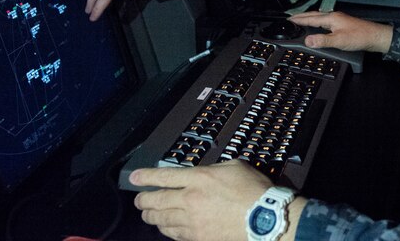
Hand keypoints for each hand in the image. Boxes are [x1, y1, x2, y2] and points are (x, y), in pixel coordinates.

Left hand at [131, 161, 305, 240]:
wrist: (264, 218)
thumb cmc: (253, 190)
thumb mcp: (233, 166)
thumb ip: (213, 168)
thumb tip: (202, 174)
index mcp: (199, 178)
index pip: (164, 176)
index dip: (146, 177)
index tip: (134, 178)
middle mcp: (191, 199)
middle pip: (157, 201)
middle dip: (144, 200)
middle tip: (139, 200)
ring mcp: (193, 221)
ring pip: (161, 220)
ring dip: (152, 216)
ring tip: (148, 213)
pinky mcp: (198, 237)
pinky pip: (174, 234)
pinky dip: (166, 230)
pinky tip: (165, 227)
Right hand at [288, 11, 392, 53]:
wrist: (375, 37)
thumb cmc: (360, 37)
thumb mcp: (339, 41)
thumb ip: (322, 41)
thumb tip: (307, 40)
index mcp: (331, 18)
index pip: (310, 18)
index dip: (299, 19)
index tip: (289, 20)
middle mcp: (334, 16)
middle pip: (314, 15)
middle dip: (302, 16)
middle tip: (291, 19)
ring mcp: (339, 19)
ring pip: (320, 17)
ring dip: (309, 18)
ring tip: (302, 21)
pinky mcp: (343, 24)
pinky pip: (325, 21)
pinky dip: (317, 22)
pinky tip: (319, 26)